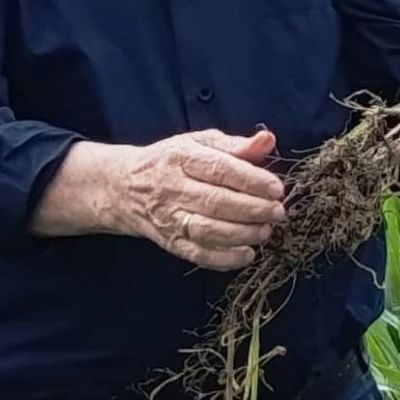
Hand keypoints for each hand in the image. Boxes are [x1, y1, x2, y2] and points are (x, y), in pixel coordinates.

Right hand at [31, 129, 285, 270]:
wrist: (122, 188)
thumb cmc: (170, 161)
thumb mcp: (199, 143)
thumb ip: (235, 145)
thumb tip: (268, 140)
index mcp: (181, 157)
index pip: (219, 169)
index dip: (251, 180)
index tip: (276, 188)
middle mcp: (172, 188)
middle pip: (215, 202)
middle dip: (252, 209)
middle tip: (277, 211)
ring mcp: (168, 218)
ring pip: (207, 231)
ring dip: (242, 234)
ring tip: (265, 231)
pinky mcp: (169, 242)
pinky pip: (197, 254)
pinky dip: (224, 259)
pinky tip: (247, 254)